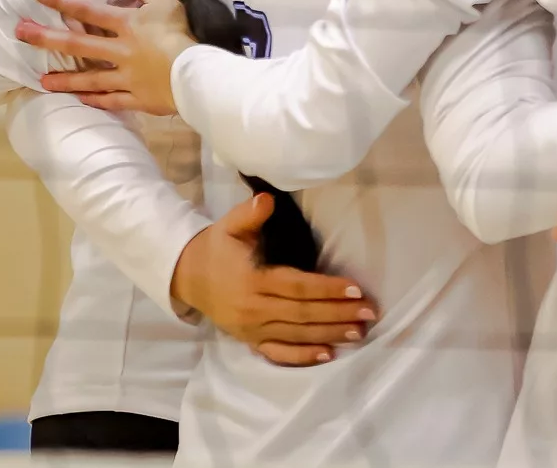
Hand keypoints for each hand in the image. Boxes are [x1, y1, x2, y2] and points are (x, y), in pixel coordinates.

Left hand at [16, 0, 194, 114]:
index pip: (88, 11)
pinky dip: (98, 101)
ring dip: (66, 80)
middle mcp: (119, 52)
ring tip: (42, 81)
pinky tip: (82, 101)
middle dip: (47, 38)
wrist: (195, 71)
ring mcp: (126, 77)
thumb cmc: (182, 32)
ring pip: (90, 79)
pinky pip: (113, 100)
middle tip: (20, 33)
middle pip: (78, 45)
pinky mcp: (137, 98)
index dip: (62, 1)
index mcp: (126, 26)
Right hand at [172, 194, 374, 365]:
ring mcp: (251, 329)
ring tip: (360, 332)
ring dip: (330, 334)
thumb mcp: (229, 225)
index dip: (328, 288)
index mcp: (253, 280)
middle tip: (370, 312)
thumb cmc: (216, 247)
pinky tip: (328, 355)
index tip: (357, 289)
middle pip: (303, 314)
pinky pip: (278, 353)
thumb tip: (267, 199)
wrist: (186, 276)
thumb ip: (250, 213)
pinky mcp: (250, 341)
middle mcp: (253, 308)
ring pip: (296, 335)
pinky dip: (302, 357)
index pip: (298, 286)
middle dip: (339, 313)